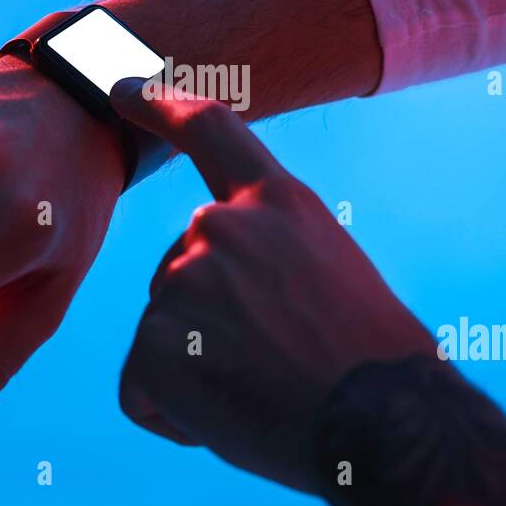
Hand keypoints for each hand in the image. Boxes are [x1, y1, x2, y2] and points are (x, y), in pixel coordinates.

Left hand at [111, 78, 432, 491]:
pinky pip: (144, 391)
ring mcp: (180, 282)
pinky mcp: (152, 347)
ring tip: (266, 390)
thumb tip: (231, 290)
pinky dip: (175, 415)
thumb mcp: (331, 269)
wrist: (387, 420)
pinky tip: (233, 419)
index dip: (158, 104)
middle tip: (277, 361)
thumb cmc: (377, 358)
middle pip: (181, 269)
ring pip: (166, 336)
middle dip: (210, 318)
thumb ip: (270, 254)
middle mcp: (219, 225)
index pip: (206, 128)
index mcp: (274, 200)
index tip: (119, 86)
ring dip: (201, 372)